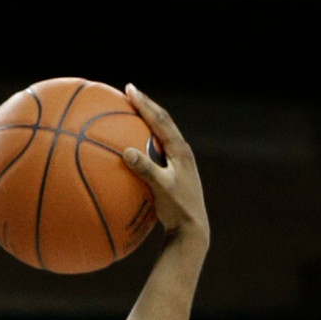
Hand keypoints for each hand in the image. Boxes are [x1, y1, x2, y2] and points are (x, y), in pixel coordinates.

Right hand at [121, 87, 206, 248]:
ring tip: (134, 112)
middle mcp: (183, 151)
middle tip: (130, 92)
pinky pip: (161, 149)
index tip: (130, 89)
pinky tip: (137, 146)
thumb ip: (145, 169)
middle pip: (163, 121)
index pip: (160, 119)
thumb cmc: (178, 210)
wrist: (194, 230)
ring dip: (149, 120)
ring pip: (164, 133)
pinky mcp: (178, 172)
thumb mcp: (161, 189)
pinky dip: (148, 141)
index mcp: (180, 150)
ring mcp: (181, 162)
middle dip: (146, 105)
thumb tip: (126, 151)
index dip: (144, 103)